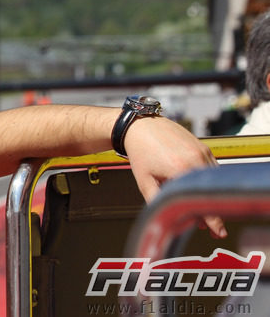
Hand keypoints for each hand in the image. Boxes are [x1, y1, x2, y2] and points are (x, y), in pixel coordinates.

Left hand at [124, 117, 225, 237]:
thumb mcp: (144, 182)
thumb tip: (171, 219)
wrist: (140, 126)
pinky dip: (208, 182)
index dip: (213, 220)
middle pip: (211, 193)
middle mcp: (196, 159)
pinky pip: (212, 169)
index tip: (219, 233)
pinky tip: (198, 190)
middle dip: (211, 212)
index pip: (202, 200)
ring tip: (200, 208)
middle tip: (209, 227)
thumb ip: (158, 202)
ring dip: (209, 196)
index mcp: (181, 169)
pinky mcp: (204, 147)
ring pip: (213, 181)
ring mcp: (202, 152)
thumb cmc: (140, 154)